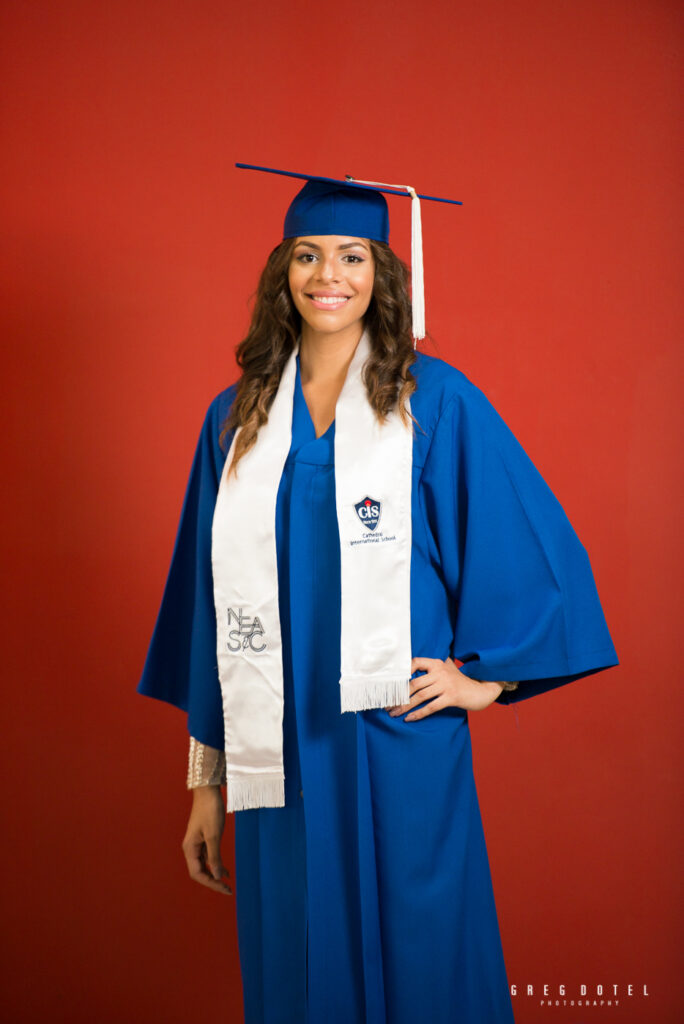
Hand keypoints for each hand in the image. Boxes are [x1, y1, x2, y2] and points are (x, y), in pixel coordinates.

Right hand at [181, 785, 231, 894]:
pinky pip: (208, 856)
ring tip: (228, 882)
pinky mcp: (203, 838)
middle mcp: (191, 848)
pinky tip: (225, 869)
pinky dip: (216, 863)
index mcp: (190, 849)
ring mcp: (196, 843)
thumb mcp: (214, 835)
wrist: (208, 791)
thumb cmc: (210, 811)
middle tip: (228, 889)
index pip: (198, 874)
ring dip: (214, 873)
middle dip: (212, 881)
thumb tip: (215, 876)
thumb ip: (214, 857)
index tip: (225, 889)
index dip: (211, 883)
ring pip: (204, 865)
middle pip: (199, 872)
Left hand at [386, 656, 504, 719]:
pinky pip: (431, 707)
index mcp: (437, 663)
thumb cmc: (460, 680)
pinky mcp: (451, 697)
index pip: (414, 663)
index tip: (389, 684)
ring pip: (420, 697)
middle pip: (413, 684)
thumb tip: (409, 668)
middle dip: (398, 696)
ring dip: (404, 706)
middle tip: (387, 705)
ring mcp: (446, 685)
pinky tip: (409, 719)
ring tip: (394, 713)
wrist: (481, 690)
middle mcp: (440, 672)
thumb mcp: (447, 667)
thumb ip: (432, 666)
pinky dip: (418, 714)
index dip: (401, 672)